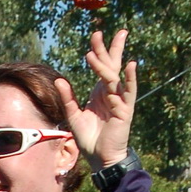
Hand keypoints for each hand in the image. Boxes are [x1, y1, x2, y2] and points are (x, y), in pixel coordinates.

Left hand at [54, 29, 136, 170]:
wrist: (101, 158)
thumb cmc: (90, 139)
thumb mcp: (74, 116)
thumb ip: (68, 98)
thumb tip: (59, 80)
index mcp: (101, 92)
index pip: (102, 67)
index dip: (99, 51)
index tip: (96, 35)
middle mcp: (111, 93)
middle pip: (111, 66)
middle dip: (106, 48)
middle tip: (98, 32)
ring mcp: (119, 101)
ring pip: (113, 78)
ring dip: (104, 64)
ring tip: (94, 53)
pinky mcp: (124, 111)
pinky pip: (128, 92)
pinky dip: (130, 79)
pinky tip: (131, 65)